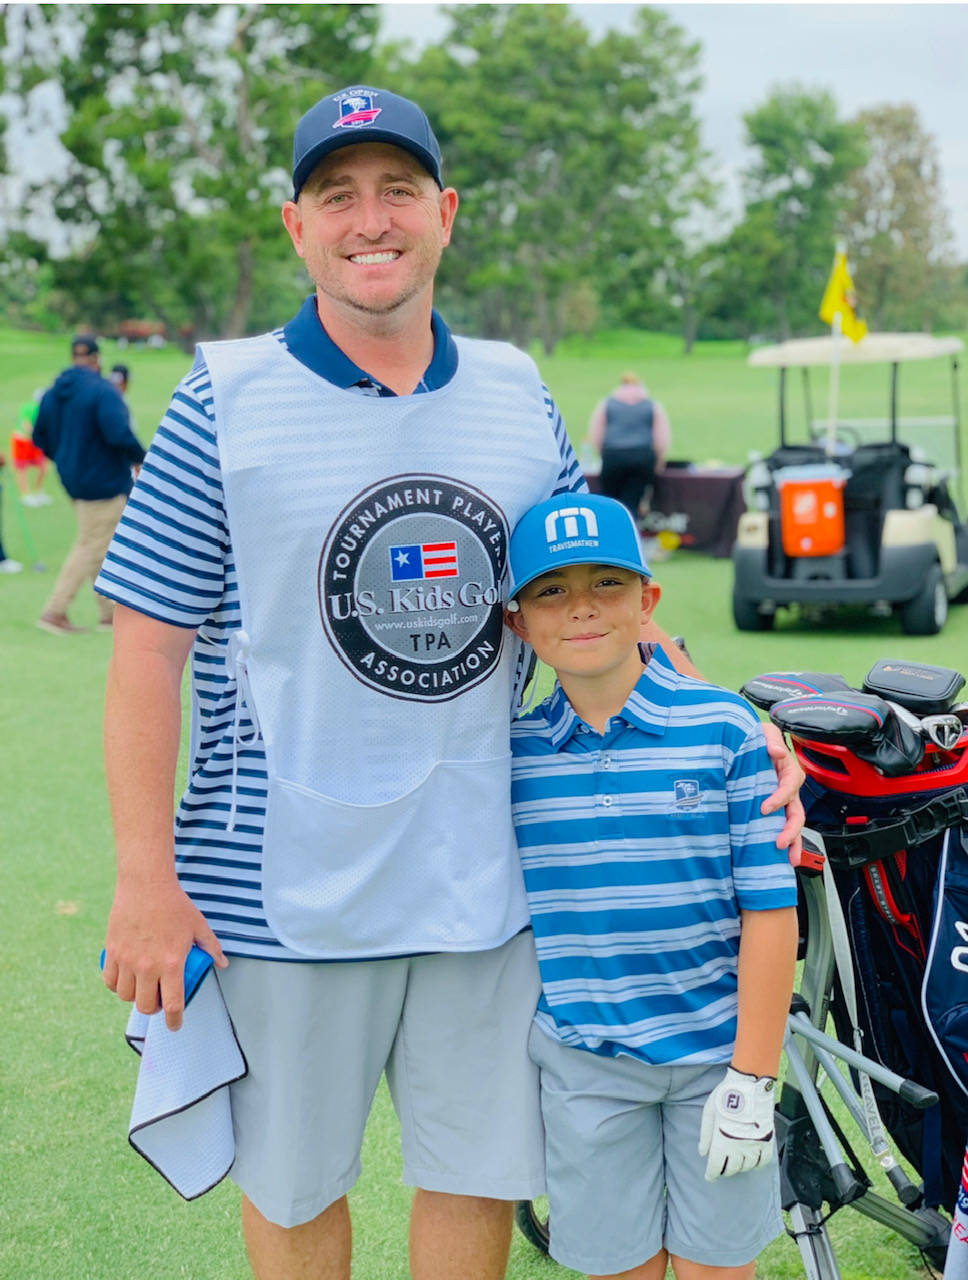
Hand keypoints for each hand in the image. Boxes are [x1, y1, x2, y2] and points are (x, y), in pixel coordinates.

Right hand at [102, 880, 226, 1030]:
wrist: (146, 885)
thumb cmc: (175, 905)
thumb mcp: (199, 926)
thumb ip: (211, 947)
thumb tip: (222, 964)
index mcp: (171, 963)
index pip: (172, 1004)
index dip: (174, 1020)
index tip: (175, 1025)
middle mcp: (148, 966)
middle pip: (146, 1006)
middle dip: (154, 1009)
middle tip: (160, 1001)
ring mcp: (128, 960)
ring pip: (126, 996)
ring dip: (136, 998)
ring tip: (144, 989)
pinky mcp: (113, 952)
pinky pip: (111, 981)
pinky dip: (117, 986)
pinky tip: (126, 981)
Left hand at [699, 1066, 776, 1179]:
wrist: (749, 1085)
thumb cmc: (726, 1096)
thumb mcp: (709, 1112)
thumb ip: (705, 1134)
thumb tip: (703, 1152)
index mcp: (723, 1141)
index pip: (716, 1166)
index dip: (712, 1174)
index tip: (710, 1176)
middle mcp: (739, 1147)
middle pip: (732, 1169)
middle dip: (724, 1170)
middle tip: (721, 1167)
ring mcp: (755, 1145)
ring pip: (747, 1167)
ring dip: (739, 1167)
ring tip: (735, 1162)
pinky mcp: (767, 1141)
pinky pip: (763, 1161)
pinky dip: (756, 1165)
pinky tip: (751, 1161)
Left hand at [761, 721, 804, 865]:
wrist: (744, 744)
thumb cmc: (755, 738)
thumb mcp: (763, 733)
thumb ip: (771, 739)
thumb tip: (776, 752)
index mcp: (788, 770)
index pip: (790, 786)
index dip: (780, 798)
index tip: (764, 808)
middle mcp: (788, 788)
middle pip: (797, 811)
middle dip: (791, 830)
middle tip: (780, 843)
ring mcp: (782, 800)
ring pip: (793, 823)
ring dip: (793, 842)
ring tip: (789, 859)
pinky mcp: (772, 808)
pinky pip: (781, 825)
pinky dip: (784, 841)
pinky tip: (779, 857)